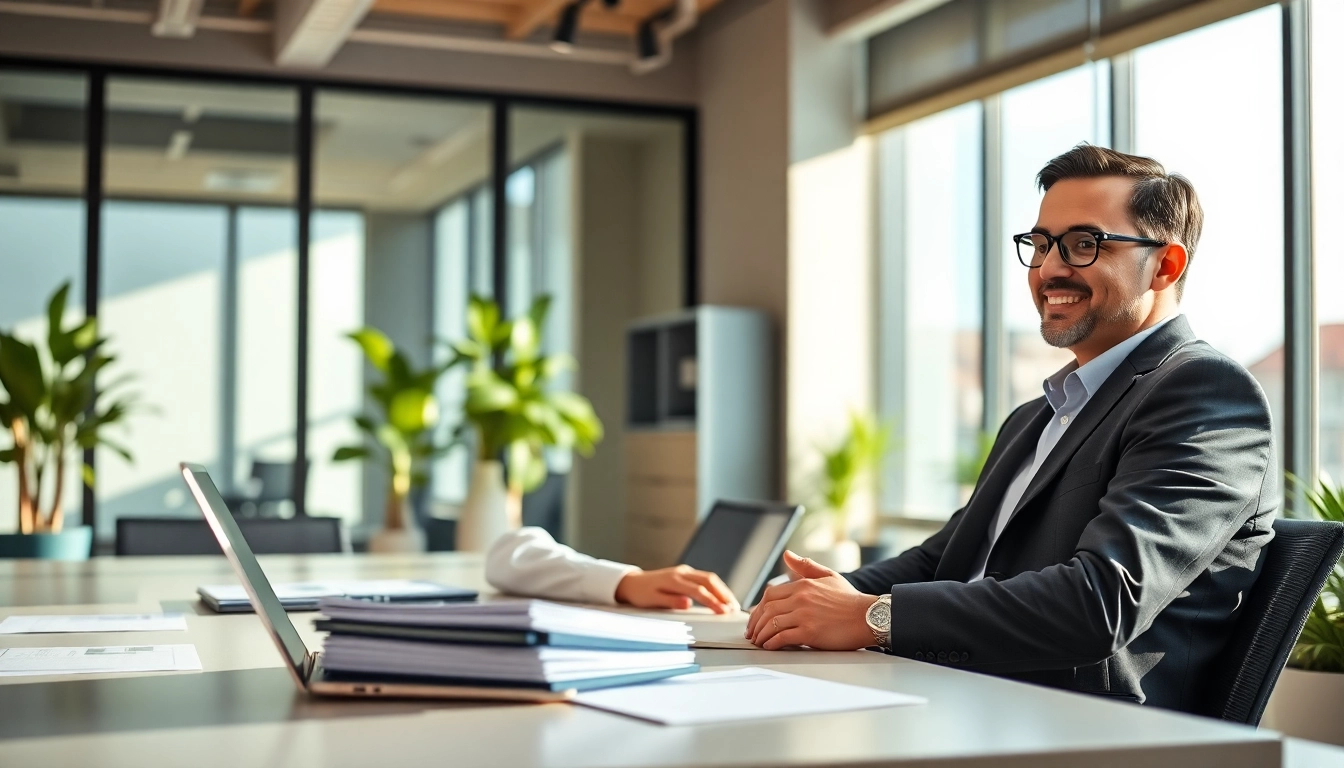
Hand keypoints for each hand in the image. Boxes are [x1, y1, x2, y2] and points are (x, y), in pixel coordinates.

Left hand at [615, 565, 738, 613]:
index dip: (713, 601)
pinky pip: (706, 578)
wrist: (632, 583)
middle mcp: (682, 573)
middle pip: (709, 580)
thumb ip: (670, 601)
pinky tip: (722, 596)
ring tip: (732, 604)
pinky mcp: (686, 574)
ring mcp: (685, 572)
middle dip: (724, 594)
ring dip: (722, 590)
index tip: (724, 612)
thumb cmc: (641, 594)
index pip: (699, 590)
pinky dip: (716, 587)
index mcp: (674, 580)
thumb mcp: (652, 601)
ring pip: (709, 578)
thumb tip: (688, 603)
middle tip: (734, 609)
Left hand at [745, 550, 876, 649]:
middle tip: (752, 633)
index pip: (770, 594)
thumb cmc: (851, 599)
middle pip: (767, 609)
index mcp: (803, 585)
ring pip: (771, 623)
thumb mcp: (829, 576)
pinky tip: (769, 646)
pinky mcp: (810, 632)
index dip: (758, 608)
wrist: (869, 616)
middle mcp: (801, 598)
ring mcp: (804, 615)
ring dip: (761, 634)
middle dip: (755, 622)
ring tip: (758, 641)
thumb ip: (806, 566)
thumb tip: (786, 555)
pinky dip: (772, 643)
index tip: (756, 618)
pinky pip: (782, 637)